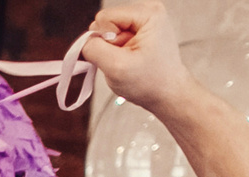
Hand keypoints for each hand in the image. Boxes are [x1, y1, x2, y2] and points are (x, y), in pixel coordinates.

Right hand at [79, 5, 196, 117]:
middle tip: (123, 59)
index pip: (105, 17)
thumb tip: (83, 41)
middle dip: (108, 44)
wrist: (166, 93)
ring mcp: (143, 20)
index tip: (118, 56)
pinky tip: (127, 59)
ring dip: (112, 50)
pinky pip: (113, 37)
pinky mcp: (139, 30)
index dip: (103, 39)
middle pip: (106, 22)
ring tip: (127, 61)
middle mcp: (147, 11)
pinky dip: (115, 51)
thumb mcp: (116, 67)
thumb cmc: (149, 82)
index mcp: (148, 14)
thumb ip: (94, 49)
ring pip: (108, 31)